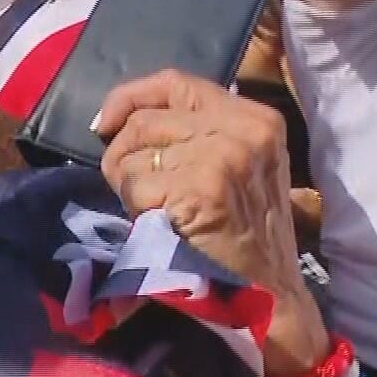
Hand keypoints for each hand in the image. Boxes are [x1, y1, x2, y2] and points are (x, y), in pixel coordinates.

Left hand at [95, 70, 329, 373]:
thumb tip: (120, 117)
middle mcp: (243, 130)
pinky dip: (134, 205)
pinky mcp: (201, 188)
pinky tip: (160, 223)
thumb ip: (195, 132)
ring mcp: (224, 157)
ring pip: (132, 150)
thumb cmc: (244, 234)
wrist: (269, 295)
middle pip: (145, 120)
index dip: (130, 96)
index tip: (106, 122)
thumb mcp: (238, 166)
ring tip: (156, 208)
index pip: (175, 82)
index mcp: (255, 118)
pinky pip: (134, 182)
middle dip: (123, 152)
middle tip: (138, 188)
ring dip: (127, 181)